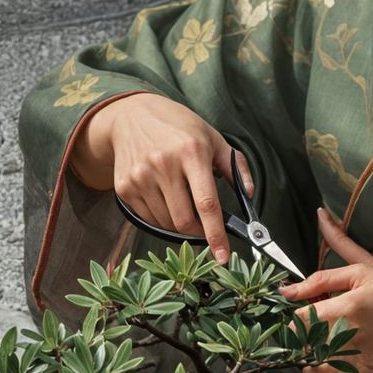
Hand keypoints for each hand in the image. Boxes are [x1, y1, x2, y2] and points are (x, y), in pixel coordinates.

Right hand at [99, 96, 254, 264]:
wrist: (131, 116)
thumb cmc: (178, 127)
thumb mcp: (212, 137)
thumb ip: (235, 166)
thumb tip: (249, 194)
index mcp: (191, 152)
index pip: (206, 204)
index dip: (216, 234)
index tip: (223, 256)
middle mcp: (163, 165)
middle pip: (184, 221)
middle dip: (199, 232)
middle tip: (205, 225)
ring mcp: (140, 177)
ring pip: (166, 223)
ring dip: (180, 224)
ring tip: (182, 201)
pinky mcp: (124, 187)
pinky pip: (148, 218)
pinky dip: (162, 218)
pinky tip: (165, 198)